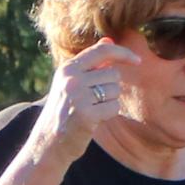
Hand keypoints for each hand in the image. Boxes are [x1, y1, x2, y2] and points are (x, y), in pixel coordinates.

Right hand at [37, 41, 136, 161]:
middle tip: (93, 101)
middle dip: (110, 88)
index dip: (123, 53)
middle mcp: (71, 79)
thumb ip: (90, 63)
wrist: (47, 143)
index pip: (102, 50)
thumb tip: (108, 40)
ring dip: (109, 102)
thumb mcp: (71, 83)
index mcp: (67, 68)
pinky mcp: (85, 113)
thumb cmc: (63, 111)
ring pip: (115, 90)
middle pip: (113, 74)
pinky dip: (109, 114)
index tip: (137, 61)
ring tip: (91, 110)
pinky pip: (114, 107)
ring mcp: (77, 95)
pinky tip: (94, 121)